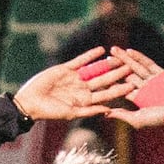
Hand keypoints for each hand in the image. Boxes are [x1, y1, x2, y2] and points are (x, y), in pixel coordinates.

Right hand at [13, 47, 133, 121]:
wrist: (30, 102)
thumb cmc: (49, 112)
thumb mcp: (71, 113)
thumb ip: (89, 111)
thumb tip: (108, 110)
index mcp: (85, 101)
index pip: (106, 94)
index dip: (119, 89)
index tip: (132, 85)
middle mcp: (82, 89)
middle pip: (104, 80)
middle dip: (117, 74)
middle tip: (131, 66)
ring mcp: (75, 78)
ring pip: (95, 69)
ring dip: (107, 63)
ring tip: (120, 56)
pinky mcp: (66, 69)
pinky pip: (81, 61)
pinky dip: (90, 55)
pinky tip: (101, 50)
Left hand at [103, 46, 163, 131]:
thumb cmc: (159, 120)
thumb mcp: (137, 119)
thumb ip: (121, 114)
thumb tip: (104, 114)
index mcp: (137, 98)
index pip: (121, 88)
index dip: (110, 81)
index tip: (98, 75)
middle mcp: (144, 87)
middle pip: (127, 75)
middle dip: (116, 66)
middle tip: (104, 59)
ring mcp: (152, 79)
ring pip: (136, 67)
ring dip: (125, 58)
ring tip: (113, 50)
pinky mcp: (160, 74)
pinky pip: (148, 64)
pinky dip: (139, 57)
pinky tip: (129, 51)